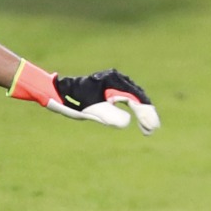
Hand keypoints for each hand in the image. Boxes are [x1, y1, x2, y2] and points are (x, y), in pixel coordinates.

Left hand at [9, 60, 160, 135]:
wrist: (59, 92)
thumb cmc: (74, 99)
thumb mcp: (92, 110)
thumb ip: (110, 116)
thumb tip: (128, 122)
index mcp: (114, 81)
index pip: (136, 98)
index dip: (146, 113)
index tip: (151, 127)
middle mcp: (117, 79)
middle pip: (138, 97)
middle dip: (147, 114)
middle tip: (151, 131)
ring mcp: (114, 82)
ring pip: (135, 98)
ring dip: (142, 113)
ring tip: (148, 130)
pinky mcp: (111, 88)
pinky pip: (128, 99)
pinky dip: (134, 110)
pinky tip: (137, 121)